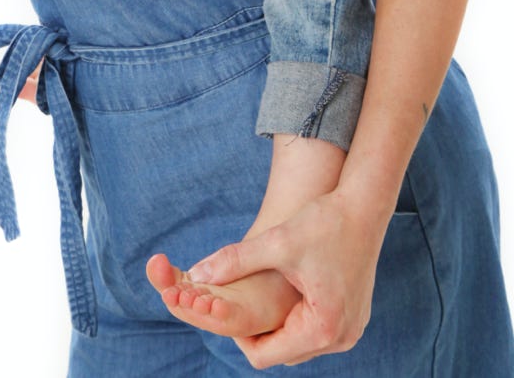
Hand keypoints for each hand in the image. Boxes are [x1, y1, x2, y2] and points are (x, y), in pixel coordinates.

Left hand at [184, 190, 382, 367]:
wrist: (365, 207)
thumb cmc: (324, 223)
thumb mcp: (276, 241)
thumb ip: (235, 260)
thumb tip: (195, 273)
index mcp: (322, 328)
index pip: (265, 355)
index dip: (237, 335)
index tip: (223, 306)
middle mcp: (340, 339)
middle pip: (283, 352)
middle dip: (257, 330)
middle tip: (237, 299)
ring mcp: (350, 331)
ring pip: (300, 343)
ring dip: (277, 325)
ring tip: (257, 293)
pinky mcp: (353, 318)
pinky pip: (316, 331)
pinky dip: (296, 318)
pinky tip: (283, 290)